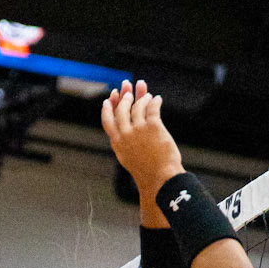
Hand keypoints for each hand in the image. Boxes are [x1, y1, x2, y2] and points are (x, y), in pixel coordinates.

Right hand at [101, 80, 181, 199]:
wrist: (160, 178)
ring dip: (142, 97)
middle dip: (124, 96)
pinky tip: (157, 99)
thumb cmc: (148, 171)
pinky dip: (155, 101)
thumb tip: (126, 127)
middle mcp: (125, 134)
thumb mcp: (129, 158)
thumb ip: (125, 141)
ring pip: (138, 106)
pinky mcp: (153, 126)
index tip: (108, 98)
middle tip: (128, 88)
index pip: (107, 121)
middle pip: (121, 109)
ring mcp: (138, 129)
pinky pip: (152, 107)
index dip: (108, 108)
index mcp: (117, 143)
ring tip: (147, 95)